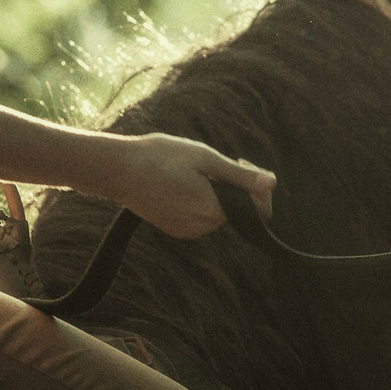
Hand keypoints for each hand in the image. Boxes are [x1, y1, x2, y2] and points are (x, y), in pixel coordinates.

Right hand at [107, 133, 275, 239]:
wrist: (118, 170)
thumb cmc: (161, 157)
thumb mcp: (206, 159)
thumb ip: (241, 175)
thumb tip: (272, 183)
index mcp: (214, 211)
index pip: (257, 207)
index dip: (255, 183)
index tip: (239, 160)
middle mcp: (203, 228)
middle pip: (234, 207)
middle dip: (231, 185)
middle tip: (210, 162)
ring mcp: (187, 231)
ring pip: (216, 210)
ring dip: (213, 191)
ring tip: (189, 171)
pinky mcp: (174, 229)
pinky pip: (198, 215)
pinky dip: (197, 199)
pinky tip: (178, 182)